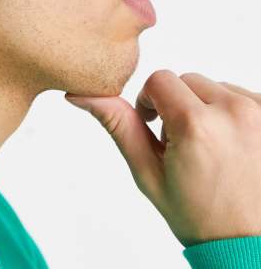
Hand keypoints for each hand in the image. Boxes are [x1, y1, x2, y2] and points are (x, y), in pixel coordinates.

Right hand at [65, 70, 260, 246]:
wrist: (248, 244)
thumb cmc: (198, 214)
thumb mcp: (148, 172)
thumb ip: (118, 124)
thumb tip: (81, 94)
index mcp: (195, 124)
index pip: (160, 79)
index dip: (150, 101)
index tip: (155, 126)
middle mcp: (232, 111)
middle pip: (188, 81)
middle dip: (179, 105)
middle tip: (183, 143)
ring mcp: (258, 113)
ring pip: (216, 88)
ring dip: (208, 109)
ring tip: (210, 146)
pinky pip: (242, 96)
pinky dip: (233, 113)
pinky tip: (232, 143)